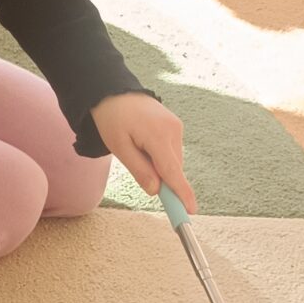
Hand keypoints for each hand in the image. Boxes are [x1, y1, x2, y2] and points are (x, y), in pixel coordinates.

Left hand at [92, 93, 194, 208]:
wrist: (114, 91)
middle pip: (172, 168)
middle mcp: (173, 130)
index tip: (191, 211)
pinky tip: (144, 144)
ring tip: (136, 147)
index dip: (181, 193)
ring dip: (159, 165)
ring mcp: (176, 126)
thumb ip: (139, 170)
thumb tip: (156, 191)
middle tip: (136, 166)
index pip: (172, 171)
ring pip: (173, 161)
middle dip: (161, 178)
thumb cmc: (112, 119)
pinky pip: (171, 151)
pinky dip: (161, 156)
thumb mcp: (119, 147)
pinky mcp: (176, 125)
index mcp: (157, 135)